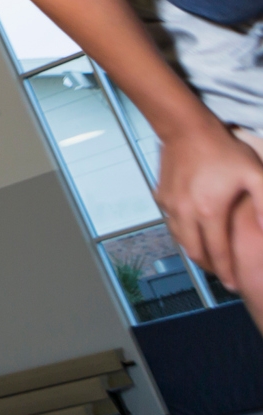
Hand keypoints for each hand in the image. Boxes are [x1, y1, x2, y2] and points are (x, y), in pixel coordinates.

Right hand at [155, 122, 262, 281]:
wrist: (186, 128)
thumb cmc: (223, 150)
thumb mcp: (256, 175)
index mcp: (209, 212)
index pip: (218, 252)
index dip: (226, 272)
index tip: (234, 286)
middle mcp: (185, 213)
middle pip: (195, 252)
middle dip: (209, 268)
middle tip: (223, 275)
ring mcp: (170, 205)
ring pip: (180, 240)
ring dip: (194, 252)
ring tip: (209, 258)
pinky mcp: (162, 196)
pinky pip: (172, 223)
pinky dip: (183, 233)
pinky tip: (193, 231)